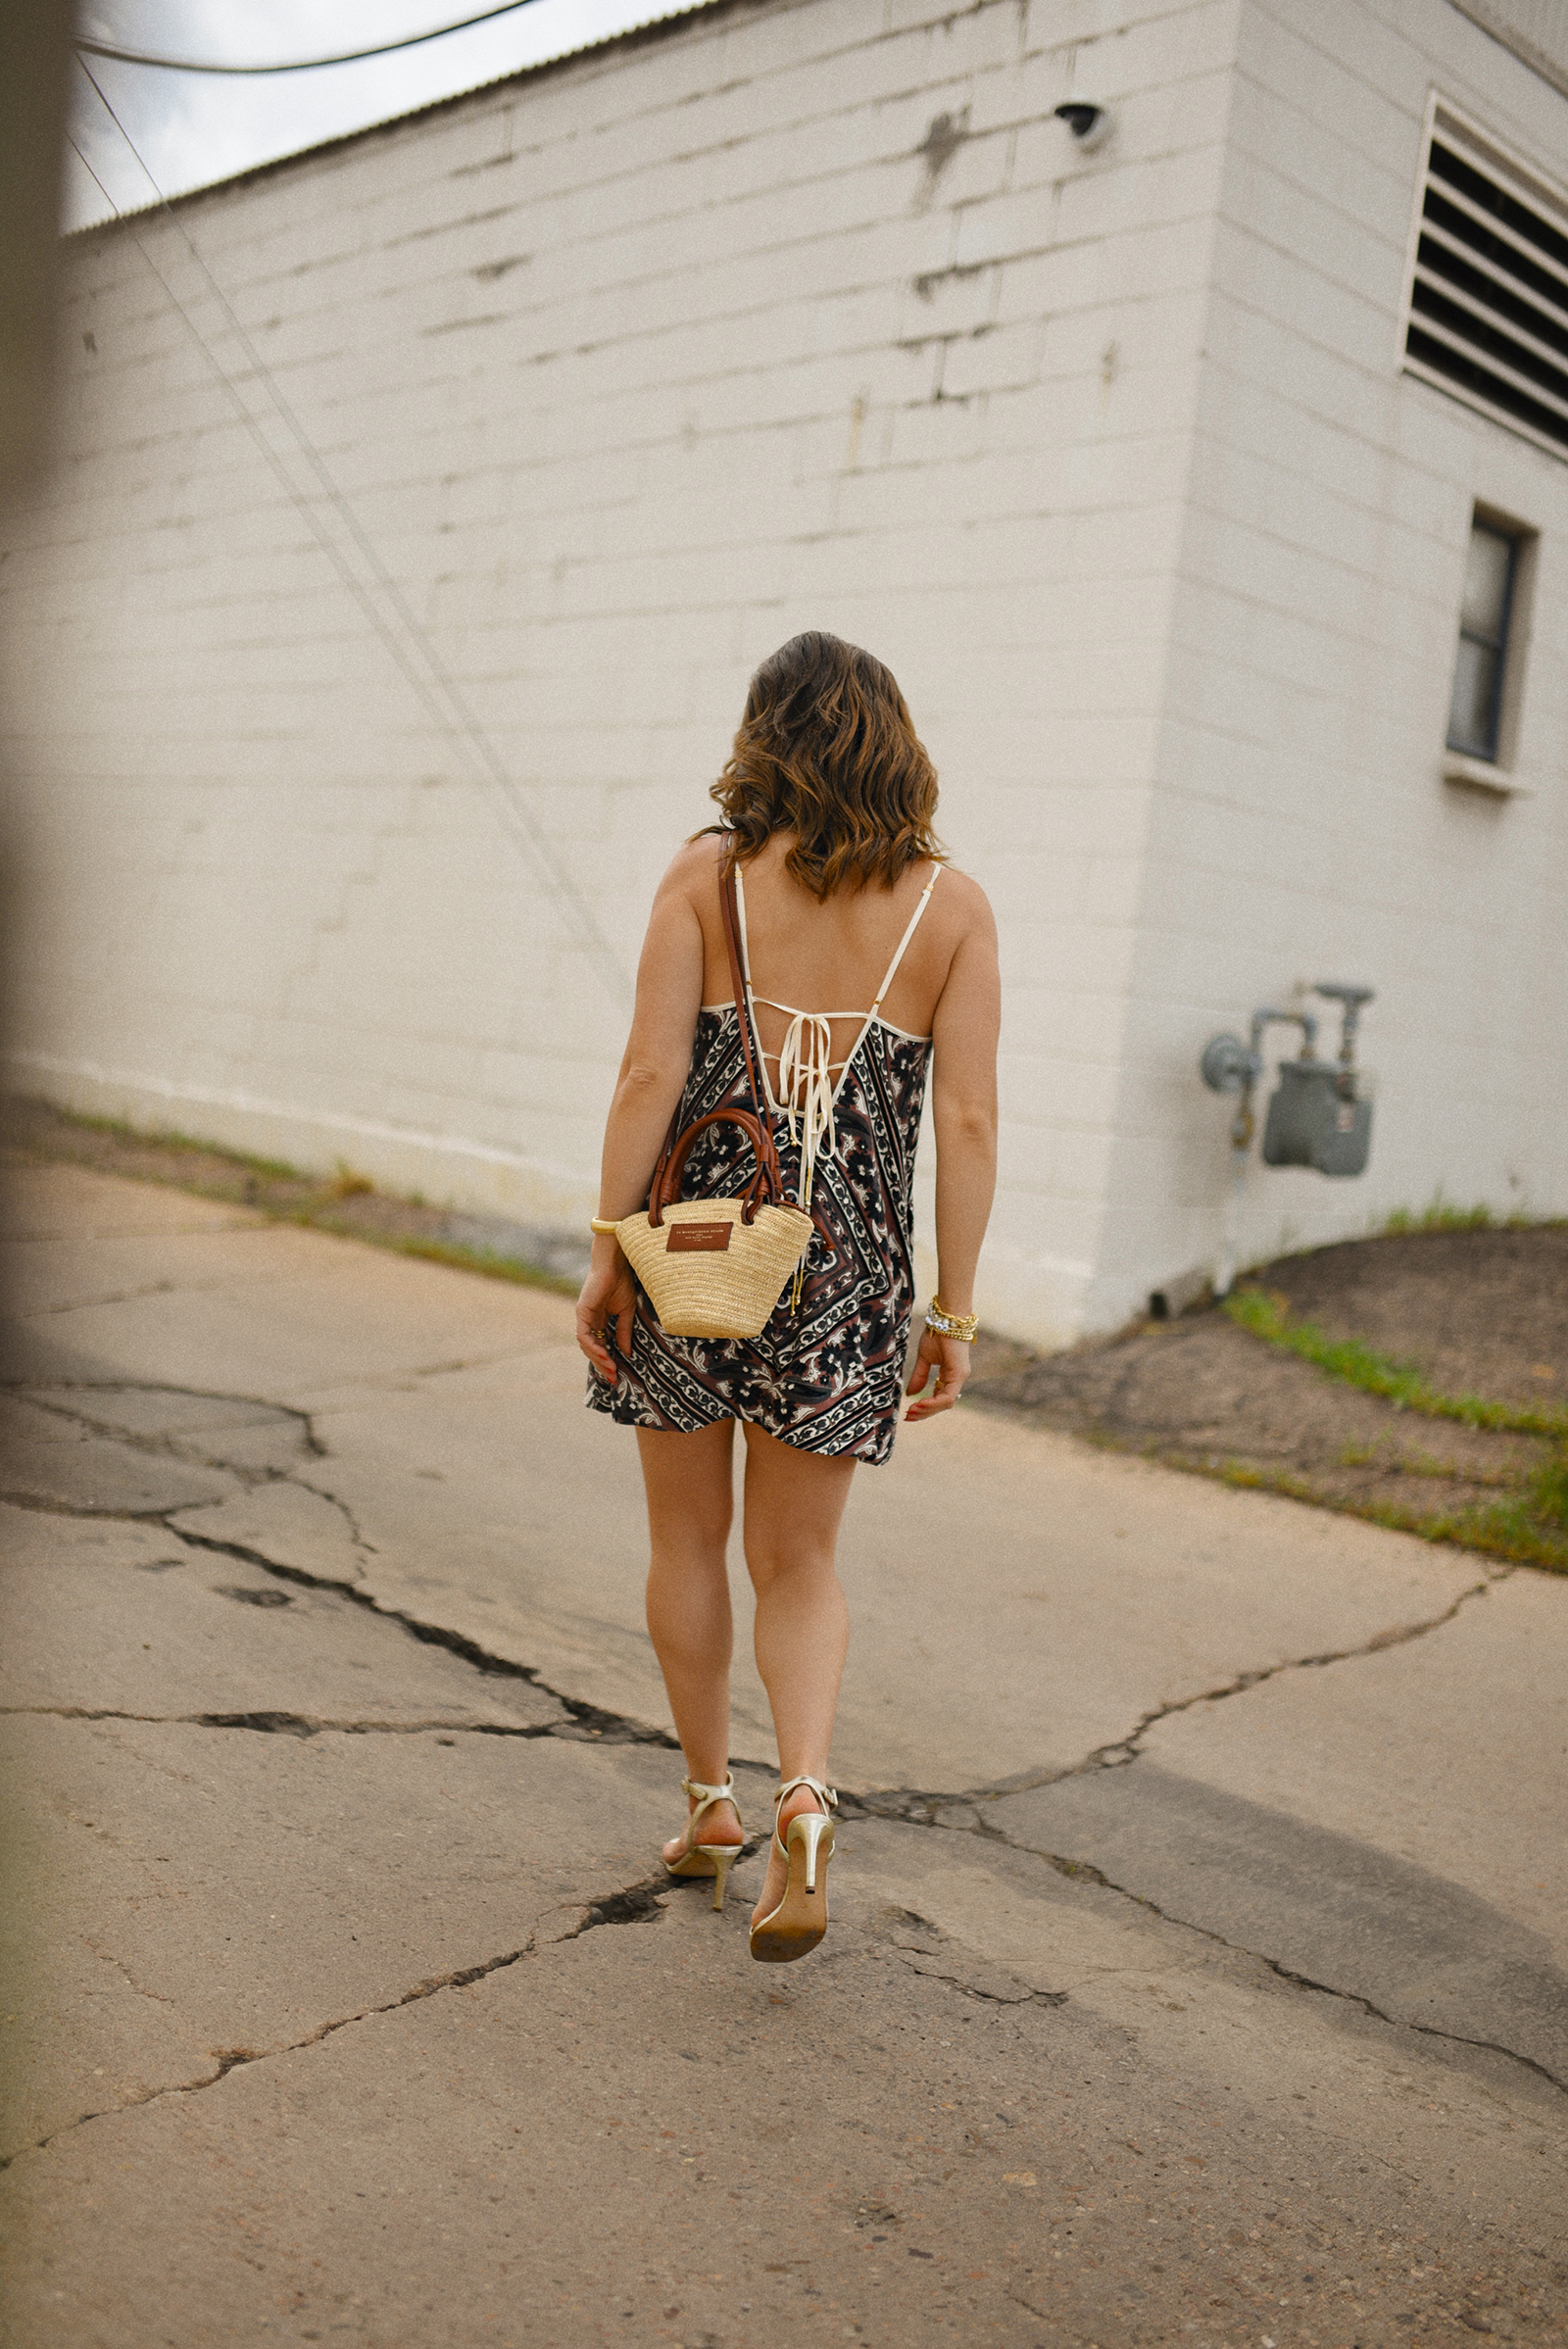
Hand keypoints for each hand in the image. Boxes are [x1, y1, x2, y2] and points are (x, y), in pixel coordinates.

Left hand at [576, 1245, 636, 1381]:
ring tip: (611, 1369)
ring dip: (598, 1359)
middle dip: (602, 1364)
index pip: (600, 1346)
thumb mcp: (627, 1313)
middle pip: (592, 1349)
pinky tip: (605, 1355)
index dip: (607, 1360)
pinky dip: (593, 1347)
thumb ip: (624, 1332)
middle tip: (613, 1378)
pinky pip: (584, 1336)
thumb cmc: (622, 1283)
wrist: (616, 1264)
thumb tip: (626, 1353)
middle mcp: (589, 1321)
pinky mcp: (582, 1312)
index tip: (616, 1374)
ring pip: (587, 1345)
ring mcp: (584, 1317)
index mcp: (599, 1321)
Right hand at [904, 1325, 969, 1421]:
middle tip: (908, 1416)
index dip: (925, 1407)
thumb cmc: (936, 1333)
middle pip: (942, 1404)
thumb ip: (919, 1376)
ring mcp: (960, 1377)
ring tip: (912, 1411)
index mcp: (950, 1376)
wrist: (945, 1319)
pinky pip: (948, 1395)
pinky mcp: (959, 1373)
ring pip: (946, 1403)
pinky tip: (921, 1403)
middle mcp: (957, 1379)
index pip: (940, 1398)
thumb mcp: (924, 1358)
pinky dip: (934, 1402)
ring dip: (928, 1409)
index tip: (909, 1412)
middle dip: (925, 1412)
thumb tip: (910, 1394)